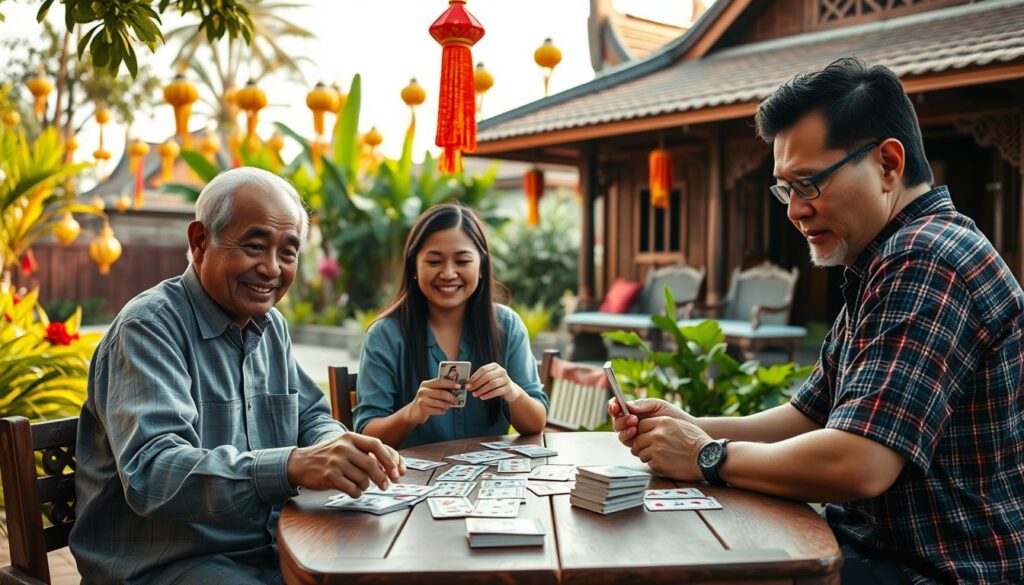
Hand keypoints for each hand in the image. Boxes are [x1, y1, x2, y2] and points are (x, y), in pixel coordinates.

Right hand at [287, 432, 405, 497]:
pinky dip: (356, 493)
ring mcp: (336, 462)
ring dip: (365, 486)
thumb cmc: (328, 456)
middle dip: (382, 478)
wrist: (300, 463)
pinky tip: (353, 491)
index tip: (396, 472)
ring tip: (360, 485)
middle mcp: (343, 447)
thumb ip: (364, 452)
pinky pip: (352, 489)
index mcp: (350, 437)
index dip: (390, 459)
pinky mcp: (330, 476)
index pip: (377, 445)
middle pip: (371, 464)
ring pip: (363, 479)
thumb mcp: (345, 446)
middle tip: (386, 486)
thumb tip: (390, 467)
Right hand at [408, 377, 460, 423]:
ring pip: (441, 403)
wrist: (414, 412)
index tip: (459, 386)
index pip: (439, 381)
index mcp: (425, 384)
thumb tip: (457, 388)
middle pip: (441, 393)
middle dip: (451, 397)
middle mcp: (422, 391)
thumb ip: (440, 388)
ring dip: (447, 405)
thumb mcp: (430, 391)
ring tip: (450, 405)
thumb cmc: (427, 400)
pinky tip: (443, 410)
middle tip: (457, 400)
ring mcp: (422, 400)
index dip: (450, 383)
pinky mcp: (423, 409)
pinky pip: (438, 410)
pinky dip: (443, 411)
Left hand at [468, 363, 524, 402]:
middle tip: (469, 389)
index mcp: (495, 366)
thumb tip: (468, 383)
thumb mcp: (490, 377)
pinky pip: (496, 391)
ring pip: (491, 384)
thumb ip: (481, 378)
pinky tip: (482, 397)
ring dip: (481, 390)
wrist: (510, 390)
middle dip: (476, 383)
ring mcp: (506, 379)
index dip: (475, 376)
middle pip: (487, 376)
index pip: (483, 369)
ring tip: (475, 394)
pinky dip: (488, 395)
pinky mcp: (508, 388)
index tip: (468, 382)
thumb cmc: (496, 383)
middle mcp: (501, 371)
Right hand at [608, 398, 691, 447]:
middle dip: (621, 420)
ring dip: (625, 431)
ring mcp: (634, 435)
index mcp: (632, 411)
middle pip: (616, 422)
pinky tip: (639, 436)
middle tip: (633, 418)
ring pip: (621, 434)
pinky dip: (631, 440)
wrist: (686, 430)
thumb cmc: (672, 415)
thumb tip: (627, 405)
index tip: (616, 406)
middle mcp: (630, 423)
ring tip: (635, 428)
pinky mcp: (640, 446)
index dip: (613, 407)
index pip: (616, 408)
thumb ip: (643, 404)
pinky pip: (629, 445)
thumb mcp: (658, 405)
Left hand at [632, 416, 711, 481]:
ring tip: (662, 456)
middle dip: (643, 445)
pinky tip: (666, 463)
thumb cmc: (696, 441)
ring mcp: (656, 449)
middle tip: (653, 449)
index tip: (647, 437)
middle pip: (638, 440)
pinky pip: (648, 463)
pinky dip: (655, 464)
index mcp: (663, 422)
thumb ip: (662, 424)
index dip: (642, 432)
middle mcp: (657, 435)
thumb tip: (647, 427)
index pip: (640, 425)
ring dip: (648, 456)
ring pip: (640, 452)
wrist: (707, 458)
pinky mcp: (657, 463)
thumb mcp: (679, 424)